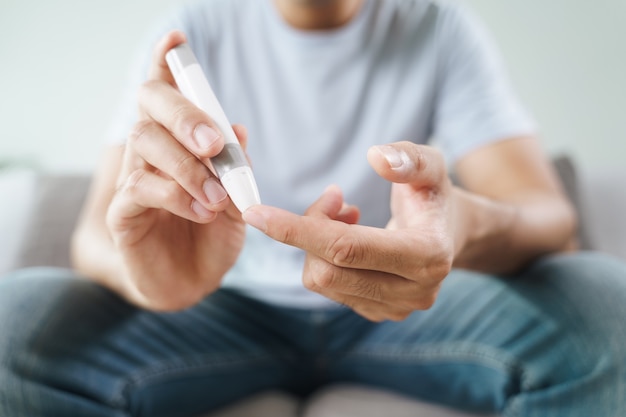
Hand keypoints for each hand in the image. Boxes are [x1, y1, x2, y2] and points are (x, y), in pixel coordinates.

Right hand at [106, 31, 246, 310]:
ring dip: (187, 167)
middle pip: (150, 105)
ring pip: (145, 143)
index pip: (167, 90)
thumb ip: (236, 164)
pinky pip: (142, 189)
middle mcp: (152, 150)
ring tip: (217, 197)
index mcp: (180, 140)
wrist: (196, 281)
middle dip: (183, 115)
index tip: (177, 39)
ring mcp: (134, 178)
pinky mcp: (125, 212)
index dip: (166, 62)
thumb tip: (236, 126)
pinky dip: (177, 197)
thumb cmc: (214, 232)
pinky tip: (202, 212)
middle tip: (213, 143)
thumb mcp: (238, 197)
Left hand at [243, 142, 459, 321]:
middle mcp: (413, 291)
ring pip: (322, 282)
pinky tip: (347, 237)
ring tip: (343, 214)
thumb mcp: (433, 166)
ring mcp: (395, 308)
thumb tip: (375, 158)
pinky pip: (329, 289)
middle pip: (327, 270)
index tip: (254, 213)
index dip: (296, 229)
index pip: (346, 248)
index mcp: (427, 255)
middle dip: (311, 231)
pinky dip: (325, 259)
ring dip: (316, 244)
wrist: (452, 233)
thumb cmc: (436, 196)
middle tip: (331, 199)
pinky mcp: (379, 313)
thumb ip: (409, 158)